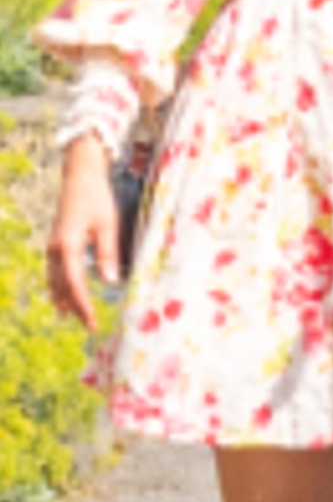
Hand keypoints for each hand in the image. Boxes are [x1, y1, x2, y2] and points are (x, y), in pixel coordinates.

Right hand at [44, 143, 121, 333]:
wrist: (79, 176)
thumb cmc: (97, 197)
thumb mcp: (108, 224)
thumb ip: (108, 253)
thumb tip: (109, 282)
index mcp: (68, 246)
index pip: (75, 284)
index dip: (83, 305)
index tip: (92, 322)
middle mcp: (55, 249)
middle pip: (63, 286)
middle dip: (74, 306)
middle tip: (88, 326)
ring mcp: (52, 247)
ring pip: (55, 281)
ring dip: (65, 299)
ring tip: (75, 317)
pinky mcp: (55, 244)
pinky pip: (55, 272)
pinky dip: (60, 287)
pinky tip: (65, 296)